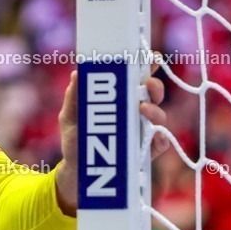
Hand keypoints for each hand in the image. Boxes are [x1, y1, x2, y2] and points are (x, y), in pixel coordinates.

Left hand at [55, 68, 170, 213]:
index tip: (149, 57)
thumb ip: (74, 98)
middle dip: (153, 86)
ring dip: (155, 110)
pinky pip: (160, 143)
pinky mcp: (146, 152)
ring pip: (159, 116)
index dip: (146, 65)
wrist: (78, 172)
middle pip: (153, 94)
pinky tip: (155, 134)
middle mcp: (135, 112)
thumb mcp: (70, 117)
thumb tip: (77, 74)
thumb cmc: (76, 140)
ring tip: (142, 108)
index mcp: (120, 98)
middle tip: (146, 84)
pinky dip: (160, 138)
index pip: (137, 78)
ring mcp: (143, 131)